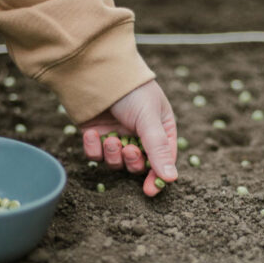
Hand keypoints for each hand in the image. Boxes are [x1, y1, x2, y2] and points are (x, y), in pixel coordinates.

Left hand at [79, 80, 177, 196]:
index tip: (149, 191)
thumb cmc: (132, 92)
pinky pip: (96, 154)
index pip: (162, 160)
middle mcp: (140, 135)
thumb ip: (157, 149)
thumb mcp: (149, 119)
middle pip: (138, 165)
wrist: (98, 71)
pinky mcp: (97, 135)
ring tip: (110, 139)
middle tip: (127, 150)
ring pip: (116, 162)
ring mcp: (118, 135)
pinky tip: (92, 133)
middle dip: (132, 161)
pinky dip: (94, 148)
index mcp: (160, 129)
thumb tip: (171, 179)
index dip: (156, 177)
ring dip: (113, 154)